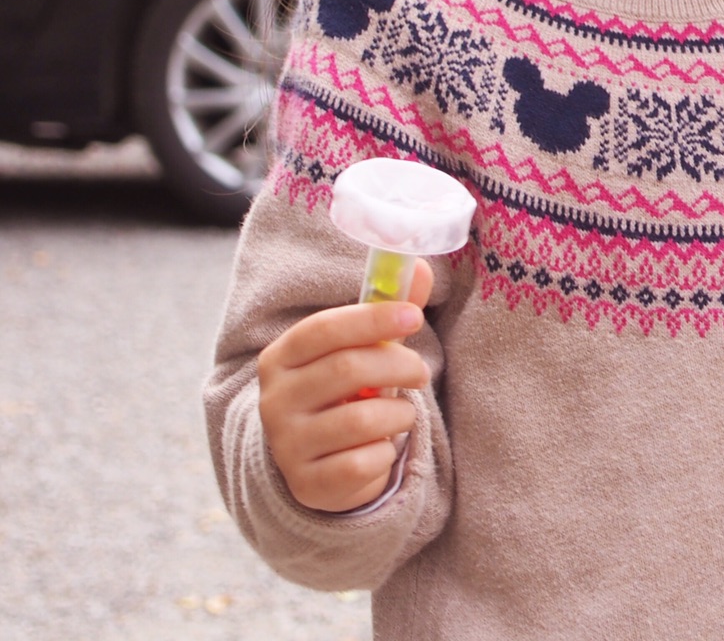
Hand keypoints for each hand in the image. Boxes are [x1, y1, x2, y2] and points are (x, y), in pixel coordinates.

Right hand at [258, 259, 432, 512]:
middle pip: (347, 368)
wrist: (318, 461)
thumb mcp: (361, 348)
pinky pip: (363, 463)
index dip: (373, 318)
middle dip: (399, 365)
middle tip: (421, 371)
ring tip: (401, 413)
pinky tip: (380, 448)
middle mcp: (274, 400)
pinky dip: (386, 453)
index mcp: (281, 357)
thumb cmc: (346, 391)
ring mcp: (286, 445)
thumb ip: (389, 309)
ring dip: (399, 413)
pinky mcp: (306, 484)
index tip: (414, 317)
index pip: (323, 327)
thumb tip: (419, 266)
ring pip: (361, 419)